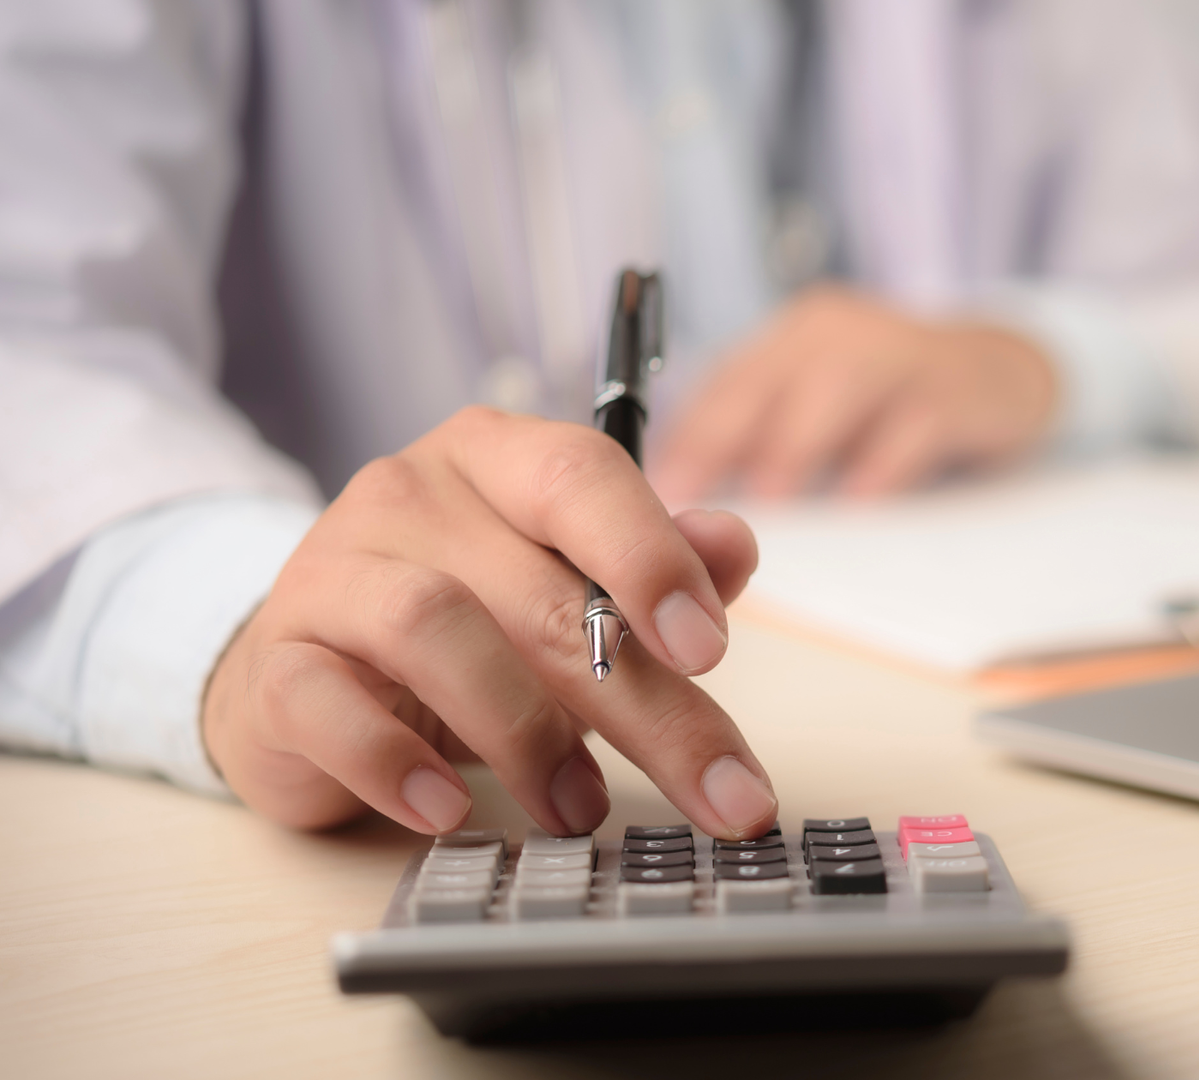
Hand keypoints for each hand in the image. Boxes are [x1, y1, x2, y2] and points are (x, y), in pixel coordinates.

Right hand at [201, 407, 776, 838]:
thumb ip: (657, 570)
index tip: (710, 650)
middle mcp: (411, 493)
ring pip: (436, 629)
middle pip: (543, 592)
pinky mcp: (276, 662)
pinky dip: (394, 764)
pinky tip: (446, 810)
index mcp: (500, 457)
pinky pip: (328, 706)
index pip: (581, 474)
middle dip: (643, 705)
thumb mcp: (573, 590)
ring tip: (576, 807)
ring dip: (526, 735)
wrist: (308, 670)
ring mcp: (332, 571)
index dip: (652, 557)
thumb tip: (732, 545)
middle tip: (715, 792)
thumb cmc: (470, 628)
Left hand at [653, 286, 1057, 500]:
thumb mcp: (825, 411)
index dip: (687, 436)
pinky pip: (913, 420)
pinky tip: (860, 501)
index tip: (657, 491)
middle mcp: (837, 331)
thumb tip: (698, 512)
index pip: (725, 381)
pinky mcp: (956, 386)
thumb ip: (769, 442)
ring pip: (835, 389)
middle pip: (767, 377)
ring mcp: (900, 350)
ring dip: (796, 446)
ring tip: (770, 503)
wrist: (1006, 375)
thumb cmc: (895, 406)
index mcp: (794, 338)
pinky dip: (883, 461)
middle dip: (723, 438)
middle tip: (693, 501)